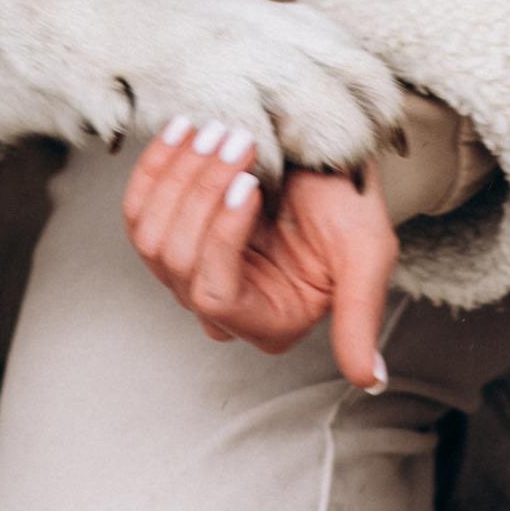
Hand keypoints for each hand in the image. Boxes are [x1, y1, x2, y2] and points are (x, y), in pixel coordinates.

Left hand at [123, 118, 397, 392]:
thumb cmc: (348, 204)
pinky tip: (182, 130)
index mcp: (268, 323)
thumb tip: (371, 381)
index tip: (249, 181)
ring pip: (151, 235)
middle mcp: (221, 307)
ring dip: (178, 176)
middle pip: (177, 260)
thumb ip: (361, 318)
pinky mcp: (169, 230)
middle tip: (237, 138)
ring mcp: (188, 270)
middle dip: (203, 192)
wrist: (326, 155)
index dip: (221, 237)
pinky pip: (138, 209)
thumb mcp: (366, 256)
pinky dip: (155, 166)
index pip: (216, 296)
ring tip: (215, 129)